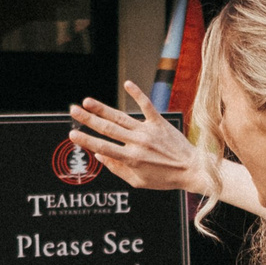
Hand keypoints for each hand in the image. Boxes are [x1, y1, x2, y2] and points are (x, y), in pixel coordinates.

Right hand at [68, 83, 218, 198]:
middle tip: (73, 110)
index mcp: (131, 159)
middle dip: (88, 119)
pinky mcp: (160, 123)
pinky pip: (147, 106)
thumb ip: (117, 169)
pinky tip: (127, 83)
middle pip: (108, 128)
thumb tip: (100, 155)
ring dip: (103, 108)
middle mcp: (138, 143)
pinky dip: (137, 94)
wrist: (192, 170)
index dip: (86, 140)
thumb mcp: (138, 181)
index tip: (72, 133)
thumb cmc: (165, 179)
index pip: (103, 147)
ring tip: (87, 101)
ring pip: (121, 117)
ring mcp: (149, 131)